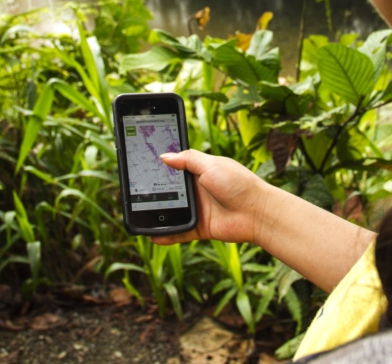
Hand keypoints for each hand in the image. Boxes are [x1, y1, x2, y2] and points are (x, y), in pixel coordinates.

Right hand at [153, 149, 375, 290]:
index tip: (142, 165)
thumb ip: (187, 159)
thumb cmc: (238, 183)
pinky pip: (179, 232)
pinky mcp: (201, 227)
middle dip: (153, 191)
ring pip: (172, 212)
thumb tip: (165, 156)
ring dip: (157, 214)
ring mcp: (199, 209)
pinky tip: (153, 236)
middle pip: (170, 191)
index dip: (160, 167)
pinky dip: (167, 235)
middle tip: (134, 191)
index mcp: (200, 171)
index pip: (176, 167)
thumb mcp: (211, 164)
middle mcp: (197, 190)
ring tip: (138, 214)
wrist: (258, 212)